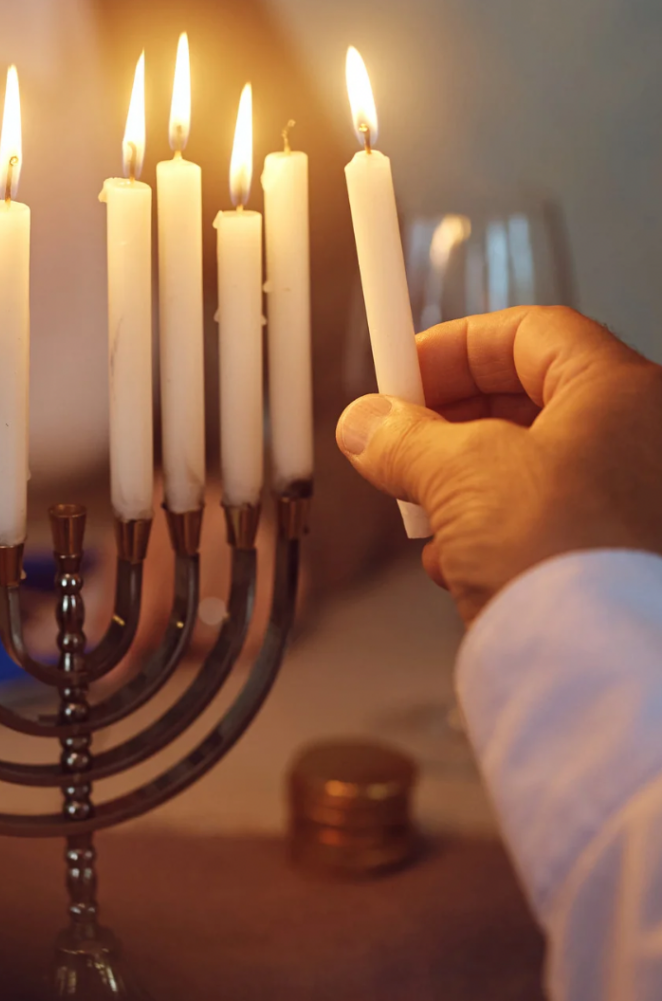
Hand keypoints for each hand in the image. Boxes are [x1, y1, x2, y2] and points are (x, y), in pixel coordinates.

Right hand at [335, 306, 661, 623]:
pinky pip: (534, 521)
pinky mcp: (602, 556)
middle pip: (523, 400)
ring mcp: (624, 502)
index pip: (529, 333)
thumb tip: (366, 425)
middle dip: (447, 421)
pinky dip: (484, 531)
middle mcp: (638, 441)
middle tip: (397, 436)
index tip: (404, 370)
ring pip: (522, 466)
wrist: (600, 669)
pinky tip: (452, 558)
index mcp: (622, 394)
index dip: (456, 346)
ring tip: (421, 506)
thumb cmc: (568, 559)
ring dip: (458, 483)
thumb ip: (405, 439)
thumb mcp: (463, 474)